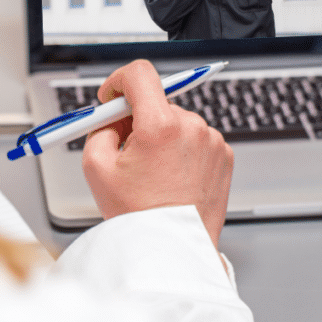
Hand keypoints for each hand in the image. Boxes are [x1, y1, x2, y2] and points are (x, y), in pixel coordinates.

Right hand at [81, 60, 233, 248]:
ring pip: (177, 121)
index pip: (140, 74)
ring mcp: (212, 141)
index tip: (112, 96)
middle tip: (126, 147)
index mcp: (160, 126)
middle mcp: (192, 127)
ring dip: (162, 136)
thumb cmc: (138, 214)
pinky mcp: (225, 155)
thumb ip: (99, 129)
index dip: (119, 81)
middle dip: (138, 119)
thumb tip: (110, 115)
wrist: (173, 248)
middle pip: (157, 102)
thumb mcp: (96, 167)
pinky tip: (172, 177)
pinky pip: (196, 139)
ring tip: (153, 172)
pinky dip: (182, 150)